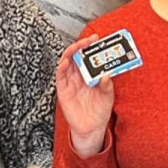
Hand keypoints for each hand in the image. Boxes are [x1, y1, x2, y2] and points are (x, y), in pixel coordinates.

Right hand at [55, 35, 114, 157]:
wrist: (92, 128)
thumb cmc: (99, 111)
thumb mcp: (108, 97)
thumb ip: (107, 86)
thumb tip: (106, 75)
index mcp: (90, 75)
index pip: (88, 57)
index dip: (90, 47)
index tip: (96, 39)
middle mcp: (79, 77)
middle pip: (76, 56)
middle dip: (81, 46)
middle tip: (88, 41)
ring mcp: (70, 83)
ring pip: (66, 62)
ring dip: (70, 53)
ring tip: (77, 47)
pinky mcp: (63, 91)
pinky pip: (60, 76)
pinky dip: (61, 68)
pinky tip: (65, 62)